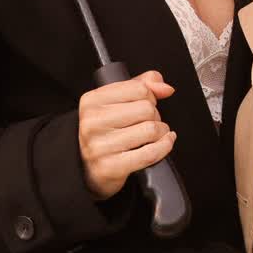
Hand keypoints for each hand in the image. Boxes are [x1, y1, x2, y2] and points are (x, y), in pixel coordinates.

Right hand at [77, 69, 175, 199]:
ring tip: (154, 135)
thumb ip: (142, 85)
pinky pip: (150, 153)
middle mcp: (92, 122)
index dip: (150, 96)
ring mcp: (100, 146)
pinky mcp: (111, 167)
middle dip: (155, 116)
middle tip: (148, 122)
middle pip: (147, 109)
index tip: (145, 104)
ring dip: (161, 132)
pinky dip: (164, 146)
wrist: (87, 167)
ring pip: (150, 130)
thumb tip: (165, 88)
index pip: (139, 89)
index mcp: (91, 101)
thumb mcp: (116, 101)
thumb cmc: (105, 131)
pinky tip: (164, 142)